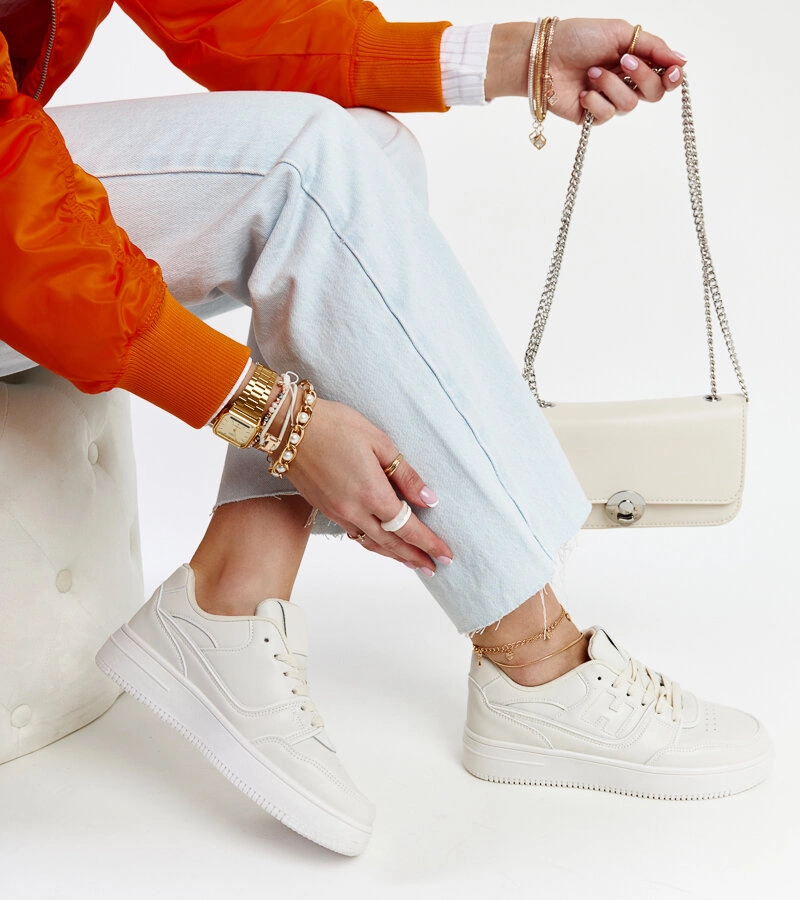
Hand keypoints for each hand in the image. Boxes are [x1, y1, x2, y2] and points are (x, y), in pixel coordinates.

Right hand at [287, 398, 452, 573]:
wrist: (289, 427)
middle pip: (391, 544)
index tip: (446, 556)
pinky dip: (373, 545)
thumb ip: (405, 475)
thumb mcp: (379, 442)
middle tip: (435, 568)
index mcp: (372, 493)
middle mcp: (354, 510)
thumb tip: (428, 499)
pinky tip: (382, 545)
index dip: (429, 544)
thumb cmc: (335, 426)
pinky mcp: (325, 509)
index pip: (408, 528)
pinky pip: (355, 535)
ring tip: (413, 563)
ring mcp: (338, 512)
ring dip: (395, 556)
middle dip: (416, 557)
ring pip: (371, 544)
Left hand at [485, 19, 686, 124]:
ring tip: (591, 73)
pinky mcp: (592, 116)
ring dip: (612, 85)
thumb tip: (683, 59)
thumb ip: (653, 46)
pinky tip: (584, 92)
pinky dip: (597, 102)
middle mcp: (624, 80)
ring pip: (630, 104)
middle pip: (654, 93)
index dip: (672, 77)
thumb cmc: (577, 38)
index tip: (672, 71)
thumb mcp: (620, 32)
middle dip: (642, 77)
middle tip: (622, 62)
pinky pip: (607, 116)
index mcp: (634, 58)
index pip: (664, 74)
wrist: (543, 56)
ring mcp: (608, 99)